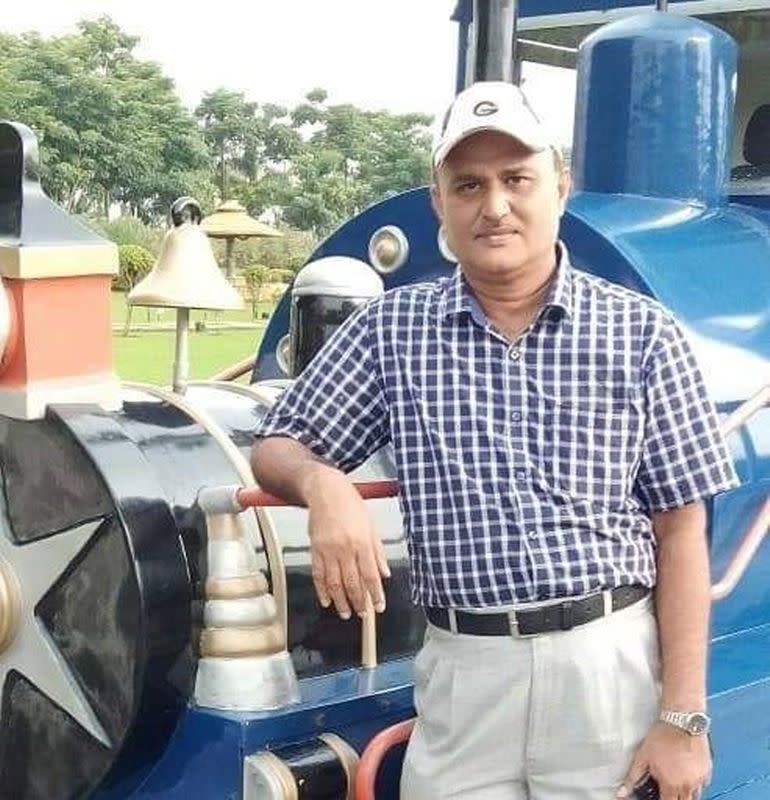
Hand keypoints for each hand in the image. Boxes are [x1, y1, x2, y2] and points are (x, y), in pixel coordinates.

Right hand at [306, 471, 390, 618]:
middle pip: (352, 582)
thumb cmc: (351, 505)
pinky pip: (318, 575)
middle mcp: (345, 548)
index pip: (370, 575)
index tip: (380, 606)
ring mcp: (328, 550)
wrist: (326, 490)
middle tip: (363, 615)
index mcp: (362, 542)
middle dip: (359, 602)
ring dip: (341, 601)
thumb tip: (384, 573)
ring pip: (334, 583)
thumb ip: (378, 552)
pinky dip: (321, 590)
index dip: (376, 594)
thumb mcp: (371, 526)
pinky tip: (326, 601)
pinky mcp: (315, 549)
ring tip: (346, 613)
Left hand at [618, 722, 710, 798]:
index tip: (659, 794)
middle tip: (667, 788)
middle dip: (674, 797)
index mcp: (671, 785)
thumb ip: (632, 778)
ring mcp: (699, 779)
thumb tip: (622, 792)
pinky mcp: (707, 771)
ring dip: (685, 792)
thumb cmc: (663, 736)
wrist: (681, 721)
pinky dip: (695, 782)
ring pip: (694, 795)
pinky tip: (687, 772)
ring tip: (676, 779)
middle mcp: (687, 785)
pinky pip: (702, 784)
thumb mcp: (642, 756)